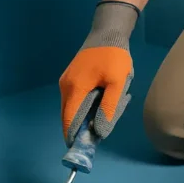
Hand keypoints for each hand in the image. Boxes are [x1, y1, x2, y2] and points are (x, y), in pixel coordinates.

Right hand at [60, 1, 137, 144]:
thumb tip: (99, 133)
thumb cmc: (114, 57)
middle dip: (81, 128)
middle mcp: (65, 87)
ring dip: (84, 117)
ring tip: (104, 118)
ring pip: (72, 108)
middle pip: (69, 116)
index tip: (82, 150)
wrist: (108, 32)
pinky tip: (101, 104)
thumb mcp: (118, 84)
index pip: (69, 121)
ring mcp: (66, 82)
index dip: (73, 137)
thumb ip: (108, 109)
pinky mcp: (71, 78)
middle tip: (99, 135)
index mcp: (75, 89)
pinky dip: (84, 107)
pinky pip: (75, 99)